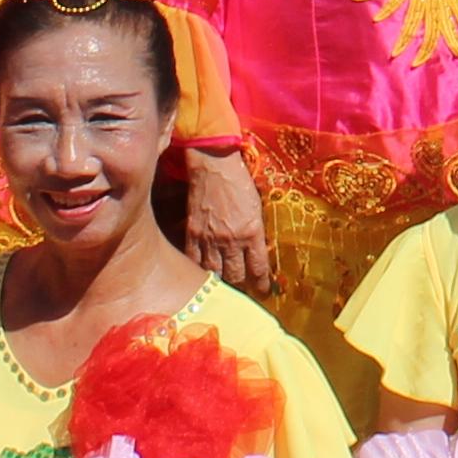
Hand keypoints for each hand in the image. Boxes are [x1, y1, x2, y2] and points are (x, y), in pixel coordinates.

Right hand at [182, 153, 273, 288]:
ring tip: (225, 287)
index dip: (262, 285)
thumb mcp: (257, 207)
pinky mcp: (192, 234)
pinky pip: (195, 261)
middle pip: (236, 276)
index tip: (264, 292)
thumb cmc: (239, 182)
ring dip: (221, 282)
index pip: (258, 269)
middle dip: (242, 287)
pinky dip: (200, 270)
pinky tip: (203, 275)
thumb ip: (257, 232)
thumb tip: (258, 251)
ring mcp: (210, 239)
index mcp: (252, 232)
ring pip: (215, 273)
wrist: (213, 164)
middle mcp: (231, 240)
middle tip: (244, 291)